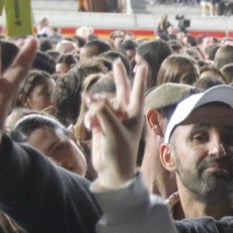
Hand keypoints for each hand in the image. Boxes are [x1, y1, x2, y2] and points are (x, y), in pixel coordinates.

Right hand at [83, 58, 148, 188]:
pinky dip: (91, 119)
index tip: (142, 64)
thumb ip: (102, 111)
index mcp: (135, 114)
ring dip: (96, 109)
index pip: (137, 91)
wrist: (111, 171)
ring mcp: (112, 119)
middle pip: (122, 89)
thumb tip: (90, 97)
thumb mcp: (113, 130)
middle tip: (117, 61)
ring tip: (96, 122)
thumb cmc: (119, 152)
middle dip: (119, 76)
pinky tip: (92, 128)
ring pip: (101, 103)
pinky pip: (93, 113)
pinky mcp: (101, 125)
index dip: (139, 78)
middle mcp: (125, 114)